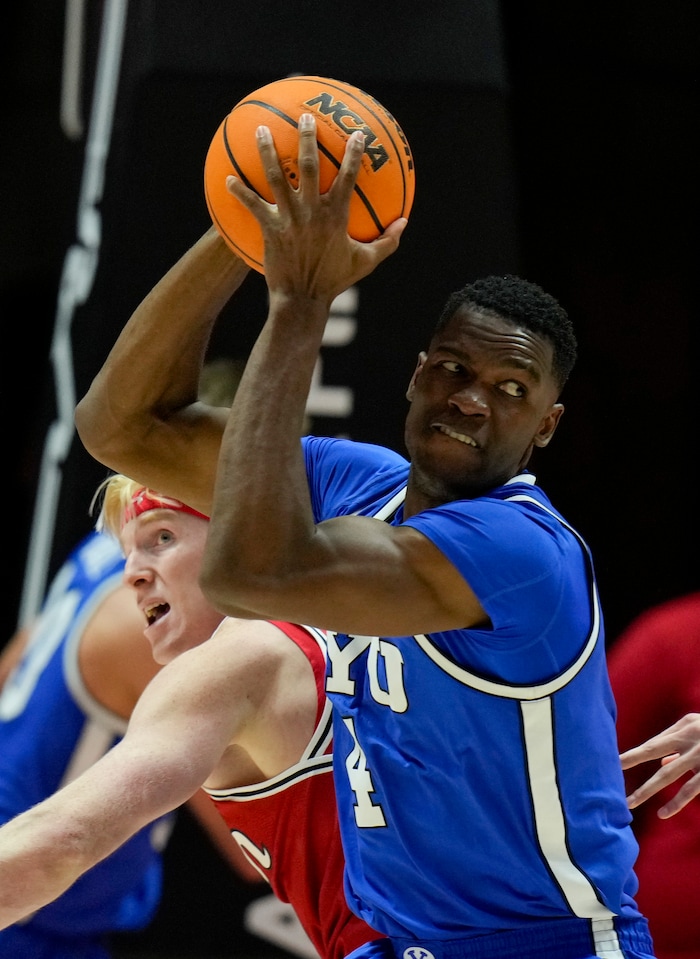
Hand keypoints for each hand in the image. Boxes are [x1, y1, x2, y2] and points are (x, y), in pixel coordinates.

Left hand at [225, 113, 405, 303]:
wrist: (303, 300)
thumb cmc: (335, 281)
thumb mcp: (366, 262)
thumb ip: (387, 242)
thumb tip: (404, 223)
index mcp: (336, 215)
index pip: (348, 177)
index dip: (354, 154)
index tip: (357, 133)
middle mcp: (312, 211)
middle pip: (309, 166)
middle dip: (307, 139)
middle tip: (304, 117)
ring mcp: (289, 219)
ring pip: (277, 178)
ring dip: (268, 152)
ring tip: (260, 130)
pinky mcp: (271, 229)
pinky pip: (253, 206)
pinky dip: (240, 192)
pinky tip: (227, 179)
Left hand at [620, 712, 699, 817]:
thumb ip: (679, 744)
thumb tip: (661, 764)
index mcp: (685, 727)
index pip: (653, 742)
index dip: (632, 753)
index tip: (613, 762)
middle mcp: (691, 739)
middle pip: (653, 751)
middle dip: (630, 761)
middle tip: (610, 773)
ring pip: (669, 775)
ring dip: (647, 789)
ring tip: (630, 802)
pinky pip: (691, 789)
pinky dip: (677, 802)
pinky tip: (663, 813)